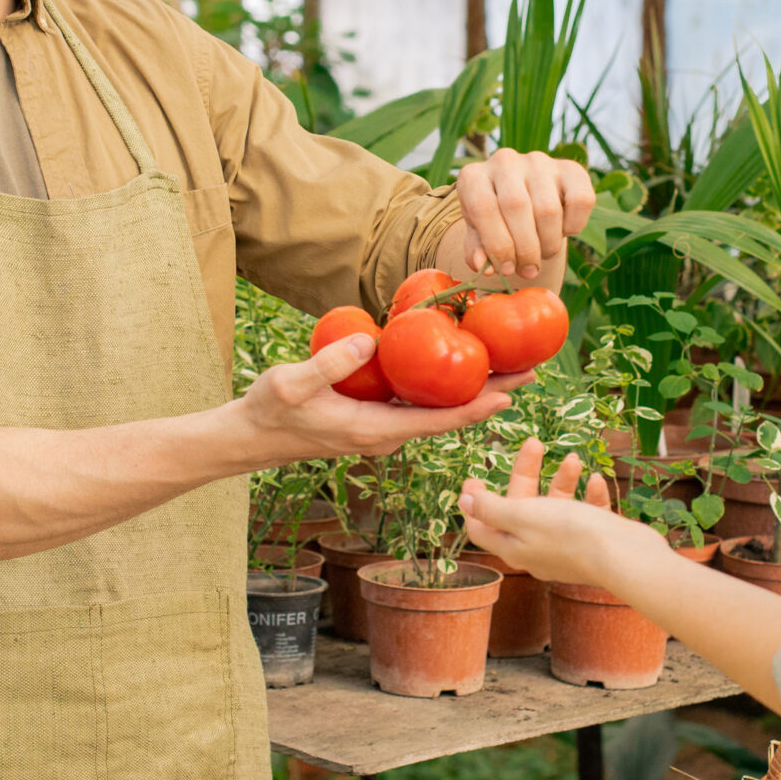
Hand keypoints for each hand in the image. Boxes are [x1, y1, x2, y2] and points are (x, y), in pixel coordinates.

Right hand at [236, 331, 524, 463]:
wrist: (250, 436)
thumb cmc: (269, 411)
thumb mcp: (291, 384)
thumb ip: (328, 365)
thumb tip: (370, 343)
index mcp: (374, 430)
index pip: (436, 423)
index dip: (475, 408)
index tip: (509, 392)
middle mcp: (386, 434)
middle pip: (449, 416)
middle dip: (490, 394)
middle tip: (530, 370)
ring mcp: (382, 427)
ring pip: (438, 409)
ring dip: (473, 389)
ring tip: (508, 363)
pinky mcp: (376, 417)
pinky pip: (419, 402)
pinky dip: (444, 385)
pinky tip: (458, 362)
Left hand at [452, 149, 595, 280]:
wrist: (526, 198)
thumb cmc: (497, 220)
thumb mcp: (479, 234)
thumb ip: (477, 250)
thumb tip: (482, 265)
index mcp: (474, 176)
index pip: (483, 207)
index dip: (497, 244)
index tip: (506, 269)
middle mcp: (505, 161)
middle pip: (517, 206)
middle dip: (525, 248)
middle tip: (529, 269)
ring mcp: (539, 162)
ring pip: (549, 209)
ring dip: (548, 243)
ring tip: (542, 253)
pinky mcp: (570, 168)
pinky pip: (581, 200)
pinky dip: (574, 226)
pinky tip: (562, 231)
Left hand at [460, 437, 664, 585]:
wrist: (625, 557)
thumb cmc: (570, 534)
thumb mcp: (522, 515)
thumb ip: (492, 508)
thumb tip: (464, 501)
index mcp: (514, 547)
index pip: (482, 527)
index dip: (473, 503)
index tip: (473, 476)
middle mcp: (537, 550)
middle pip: (521, 508)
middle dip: (526, 474)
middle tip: (533, 443)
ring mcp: (566, 547)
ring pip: (556, 507)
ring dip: (562, 480)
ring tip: (574, 459)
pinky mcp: (593, 542)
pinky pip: (585, 514)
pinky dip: (588, 496)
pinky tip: (596, 480)